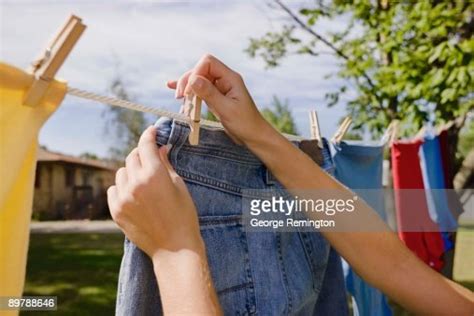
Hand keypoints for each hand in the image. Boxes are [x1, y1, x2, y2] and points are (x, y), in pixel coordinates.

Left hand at [107, 126, 202, 257]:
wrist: (175, 249)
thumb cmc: (184, 216)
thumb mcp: (179, 186)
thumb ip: (166, 165)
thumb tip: (160, 148)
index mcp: (154, 175)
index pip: (146, 145)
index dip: (149, 135)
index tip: (152, 131)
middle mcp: (135, 184)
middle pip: (132, 157)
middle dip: (142, 153)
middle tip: (151, 157)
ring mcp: (123, 198)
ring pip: (121, 172)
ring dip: (131, 171)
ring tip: (143, 180)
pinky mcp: (116, 211)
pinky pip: (113, 189)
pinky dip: (122, 187)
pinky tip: (134, 193)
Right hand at [167, 54, 271, 144]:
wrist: (253, 136)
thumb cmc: (245, 124)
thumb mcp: (226, 109)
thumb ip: (210, 94)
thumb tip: (193, 79)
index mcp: (230, 78)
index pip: (208, 62)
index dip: (195, 73)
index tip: (188, 92)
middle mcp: (224, 80)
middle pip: (200, 69)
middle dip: (188, 80)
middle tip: (180, 97)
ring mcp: (219, 88)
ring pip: (197, 80)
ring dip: (187, 87)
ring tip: (180, 100)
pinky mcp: (214, 97)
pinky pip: (199, 89)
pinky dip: (188, 89)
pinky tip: (172, 87)